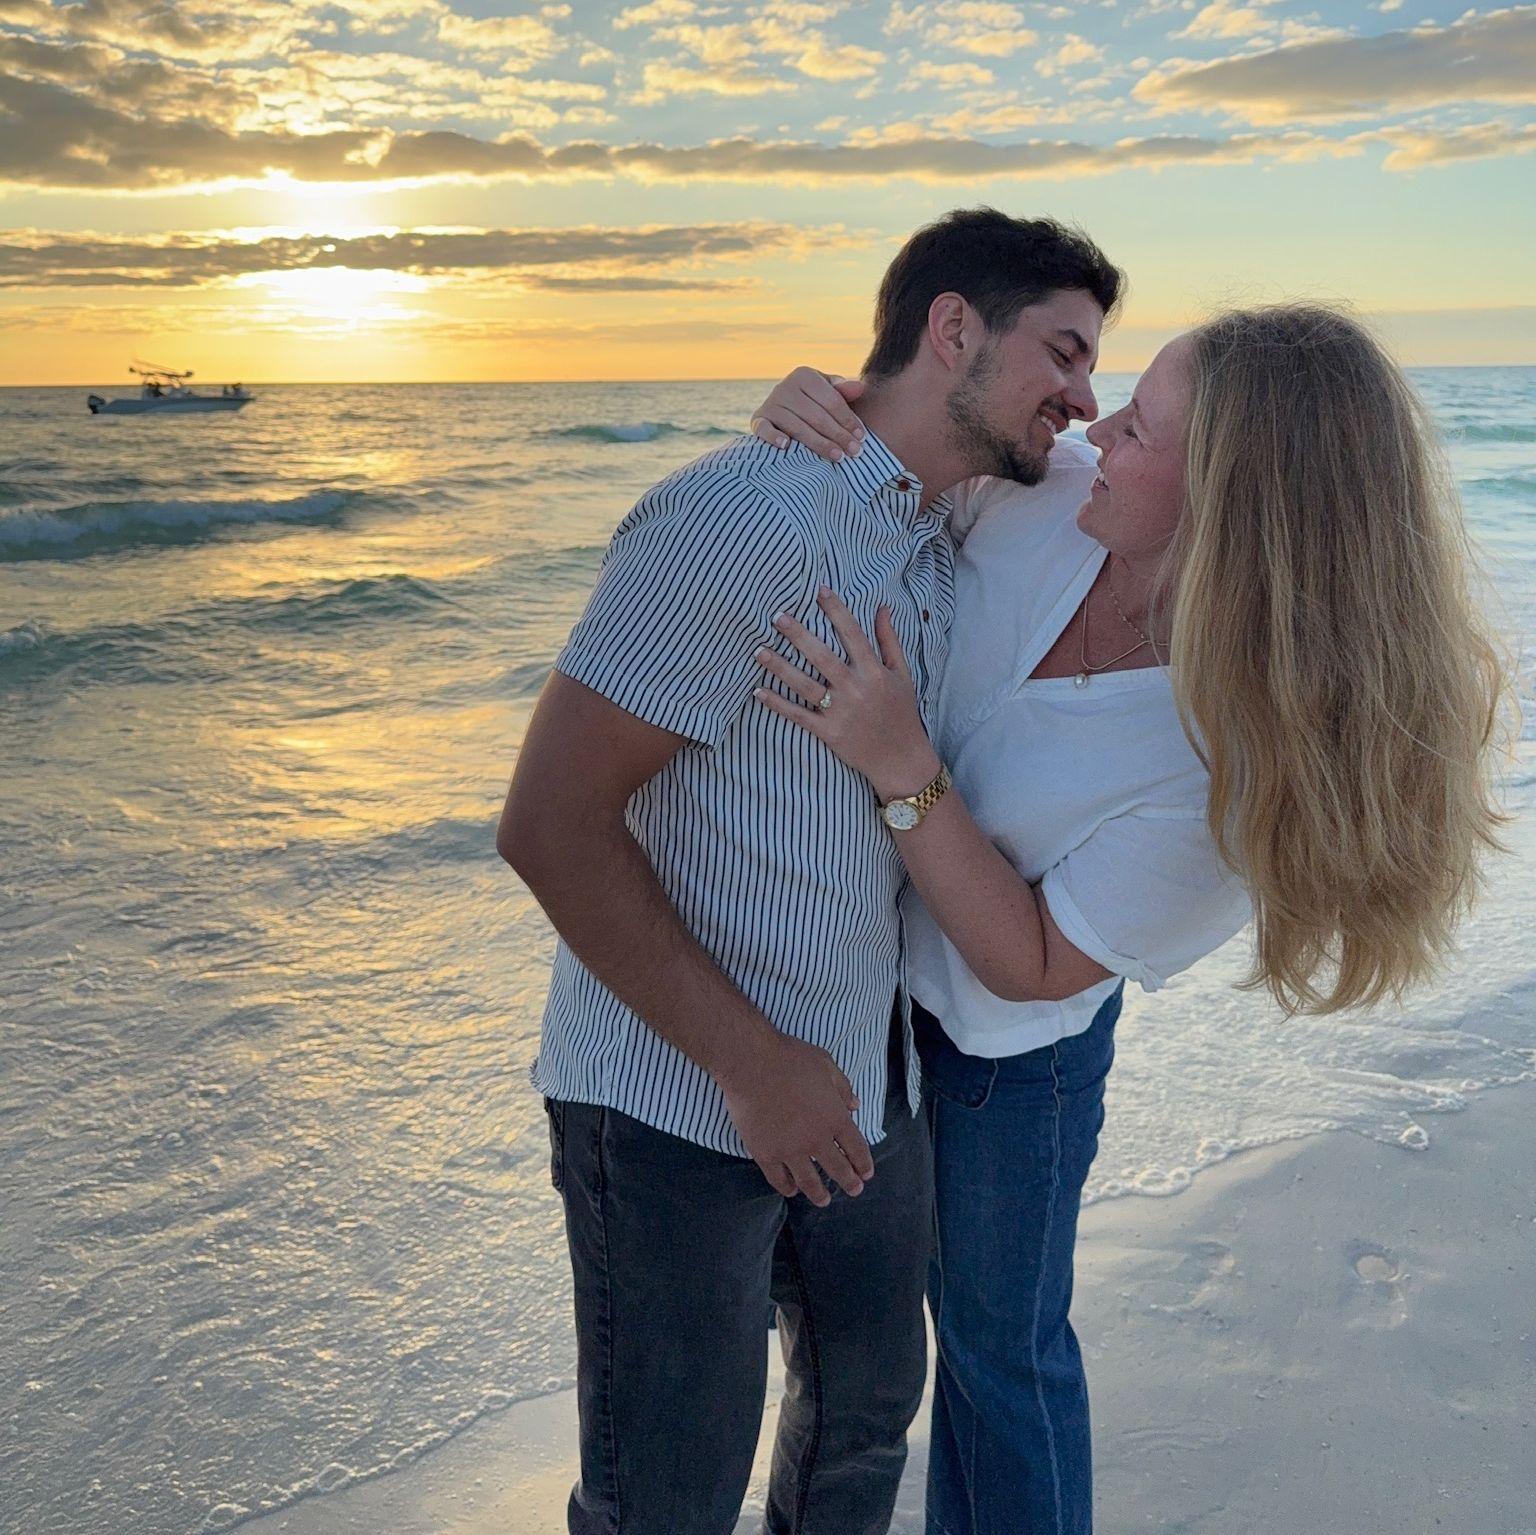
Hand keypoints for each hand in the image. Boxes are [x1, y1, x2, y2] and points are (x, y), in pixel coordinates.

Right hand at [715, 1029, 874, 1205]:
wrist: (752, 1064)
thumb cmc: (791, 1059)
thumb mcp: (825, 1065)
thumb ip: (842, 1087)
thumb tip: (855, 1105)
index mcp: (835, 1118)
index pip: (856, 1147)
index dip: (863, 1163)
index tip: (866, 1174)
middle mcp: (816, 1139)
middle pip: (838, 1168)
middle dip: (849, 1182)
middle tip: (854, 1191)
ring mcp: (790, 1150)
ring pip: (809, 1181)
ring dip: (819, 1193)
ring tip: (824, 1200)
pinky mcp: (765, 1153)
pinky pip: (778, 1178)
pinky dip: (787, 1187)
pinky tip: (792, 1190)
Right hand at [749, 368, 866, 460]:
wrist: (781, 407)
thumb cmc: (813, 402)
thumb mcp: (827, 393)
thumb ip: (843, 391)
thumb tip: (860, 387)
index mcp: (804, 376)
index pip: (831, 400)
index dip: (848, 419)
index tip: (861, 436)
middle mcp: (785, 386)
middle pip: (816, 415)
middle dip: (838, 435)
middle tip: (855, 452)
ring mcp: (770, 403)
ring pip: (797, 426)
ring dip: (819, 443)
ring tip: (838, 457)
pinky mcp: (758, 419)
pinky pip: (764, 429)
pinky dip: (773, 437)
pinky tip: (785, 446)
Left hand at [754, 588, 941, 800]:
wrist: (902, 759)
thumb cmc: (902, 713)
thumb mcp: (902, 674)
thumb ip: (890, 640)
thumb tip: (882, 608)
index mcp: (874, 671)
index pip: (852, 633)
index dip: (836, 610)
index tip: (819, 590)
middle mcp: (856, 689)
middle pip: (821, 656)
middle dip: (798, 635)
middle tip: (777, 616)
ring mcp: (840, 712)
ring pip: (804, 684)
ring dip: (780, 667)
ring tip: (759, 651)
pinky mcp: (829, 732)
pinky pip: (798, 715)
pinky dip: (777, 704)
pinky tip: (758, 691)